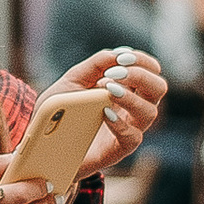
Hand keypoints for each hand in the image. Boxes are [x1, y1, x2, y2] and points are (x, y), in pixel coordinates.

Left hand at [51, 46, 167, 173]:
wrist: (44, 143)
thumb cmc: (61, 110)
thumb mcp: (73, 81)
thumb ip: (95, 65)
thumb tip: (117, 53)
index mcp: (127, 88)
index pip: (151, 70)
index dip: (142, 60)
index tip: (121, 58)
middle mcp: (133, 107)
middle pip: (159, 88)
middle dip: (141, 76)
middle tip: (115, 73)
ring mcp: (128, 128)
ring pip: (149, 112)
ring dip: (131, 97)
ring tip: (108, 90)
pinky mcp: (119, 149)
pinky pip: (133, 137)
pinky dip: (121, 123)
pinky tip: (105, 113)